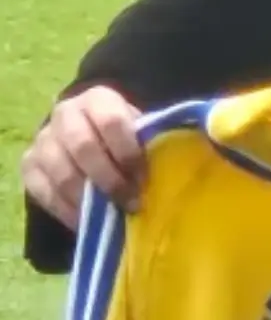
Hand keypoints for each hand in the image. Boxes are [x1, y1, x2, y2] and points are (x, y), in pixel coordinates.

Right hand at [20, 86, 144, 229]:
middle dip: (110, 179)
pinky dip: (67, 211)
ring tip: (112, 215)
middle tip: (131, 201)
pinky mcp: (29, 166)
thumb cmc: (121, 133)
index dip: (128, 150)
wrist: (82, 130)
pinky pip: (44, 193)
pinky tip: (88, 222)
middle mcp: (65, 114)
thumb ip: (153, 138)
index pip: (111, 121)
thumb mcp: (138, 126)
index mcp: (97, 99)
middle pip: (84, 148)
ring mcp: (43, 140)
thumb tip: (192, 150)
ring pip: (62, 174)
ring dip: (89, 199)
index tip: (144, 177)